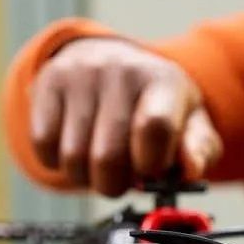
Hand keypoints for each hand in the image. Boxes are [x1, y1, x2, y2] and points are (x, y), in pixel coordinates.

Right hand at [28, 38, 221, 195]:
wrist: (112, 60)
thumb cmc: (154, 102)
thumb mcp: (189, 121)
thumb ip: (198, 150)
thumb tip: (191, 170)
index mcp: (163, 81)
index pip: (154, 127)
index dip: (151, 164)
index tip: (151, 172)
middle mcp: (121, 71)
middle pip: (109, 155)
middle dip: (117, 183)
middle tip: (124, 178)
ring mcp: (80, 75)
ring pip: (74, 158)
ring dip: (87, 178)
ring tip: (101, 164)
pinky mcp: (48, 83)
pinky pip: (44, 146)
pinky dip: (58, 163)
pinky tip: (77, 149)